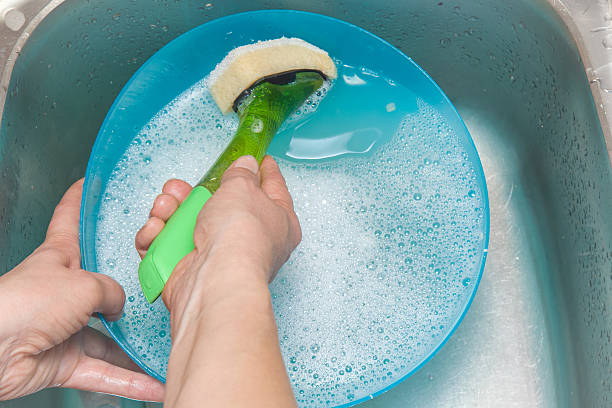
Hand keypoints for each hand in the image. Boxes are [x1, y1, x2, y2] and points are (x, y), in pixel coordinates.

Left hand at [0, 179, 163, 401]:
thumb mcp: (83, 283)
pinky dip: (128, 381)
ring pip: (108, 339)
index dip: (80, 199)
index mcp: (59, 256)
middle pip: (101, 286)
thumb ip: (112, 291)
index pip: (70, 220)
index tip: (90, 183)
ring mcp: (64, 328)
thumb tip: (120, 306)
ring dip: (134, 349)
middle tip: (157, 285)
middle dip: (128, 289)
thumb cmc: (28, 303)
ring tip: (164, 348)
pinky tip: (154, 385)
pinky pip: (104, 372)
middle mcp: (63, 291)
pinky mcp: (65, 362)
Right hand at [135, 155, 299, 407]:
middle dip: (192, 193)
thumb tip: (247, 166)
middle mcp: (251, 241)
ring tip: (164, 207)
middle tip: (177, 188)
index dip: (264, 171)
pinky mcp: (189, 271)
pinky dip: (157, 237)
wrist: (215, 277)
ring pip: (187, 224)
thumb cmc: (240, 232)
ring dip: (169, 211)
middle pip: (219, 207)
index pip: (274, 190)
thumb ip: (242, 174)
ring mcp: (218, 258)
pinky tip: (156, 228)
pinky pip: (167, 247)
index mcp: (278, 222)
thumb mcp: (243, 187)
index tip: (257, 157)